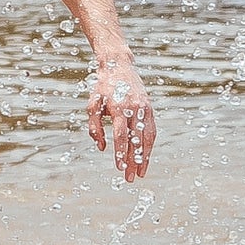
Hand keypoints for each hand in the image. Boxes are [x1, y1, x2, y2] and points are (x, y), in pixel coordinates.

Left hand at [88, 59, 155, 182]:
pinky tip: (147, 157)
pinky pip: (152, 131)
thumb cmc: (102, 88)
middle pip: (135, 141)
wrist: (119, 66)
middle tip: (129, 178)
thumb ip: (94, 127)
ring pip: (147, 138)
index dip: (120, 153)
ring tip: (141, 173)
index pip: (121, 136)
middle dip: (133, 161)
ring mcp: (144, 109)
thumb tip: (101, 147)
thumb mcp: (92, 105)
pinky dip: (150, 146)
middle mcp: (134, 109)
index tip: (119, 168)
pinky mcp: (150, 109)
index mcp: (119, 108)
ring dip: (145, 157)